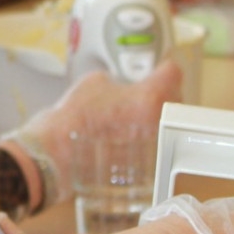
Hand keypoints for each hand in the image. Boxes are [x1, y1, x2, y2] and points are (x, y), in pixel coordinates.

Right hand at [0, 63, 182, 204]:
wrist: (57, 155)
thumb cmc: (73, 120)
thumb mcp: (95, 82)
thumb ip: (119, 81)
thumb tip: (122, 87)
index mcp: (150, 97)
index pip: (173, 73)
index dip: (163, 67)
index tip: (159, 68)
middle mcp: (159, 123)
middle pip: (175, 100)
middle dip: (161, 93)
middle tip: (144, 91)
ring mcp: (154, 147)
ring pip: (165, 125)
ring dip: (154, 117)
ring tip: (133, 115)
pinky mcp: (145, 165)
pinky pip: (153, 145)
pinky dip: (144, 139)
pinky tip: (126, 136)